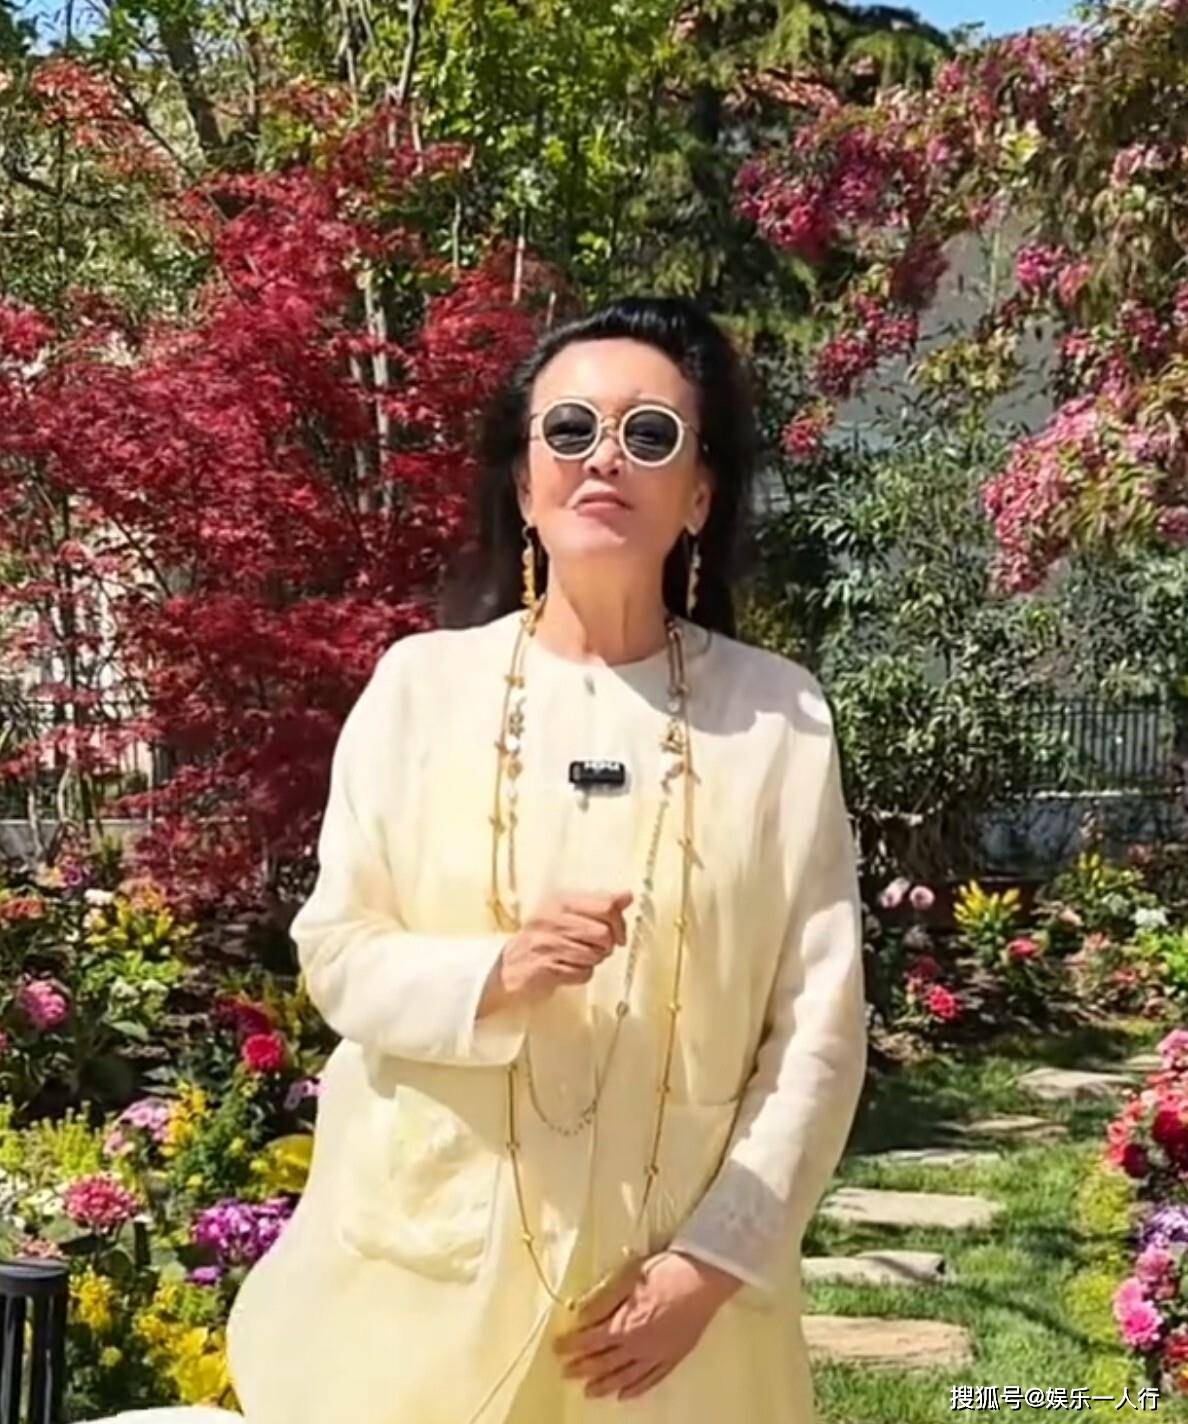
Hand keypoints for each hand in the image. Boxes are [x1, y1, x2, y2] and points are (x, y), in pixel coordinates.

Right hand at [478, 890, 631, 1014]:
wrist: (507, 965)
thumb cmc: (543, 938)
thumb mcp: (567, 913)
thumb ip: (599, 904)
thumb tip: (627, 896)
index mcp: (561, 901)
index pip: (606, 906)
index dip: (620, 923)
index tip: (618, 935)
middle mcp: (553, 919)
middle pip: (604, 933)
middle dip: (605, 946)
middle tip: (596, 949)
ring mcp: (548, 944)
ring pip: (595, 955)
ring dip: (593, 961)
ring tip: (578, 958)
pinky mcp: (546, 968)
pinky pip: (583, 973)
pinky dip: (581, 974)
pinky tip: (568, 969)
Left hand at [551, 1250, 739, 1400]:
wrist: (704, 1277)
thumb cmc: (665, 1272)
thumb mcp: (627, 1276)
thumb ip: (602, 1299)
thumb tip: (579, 1316)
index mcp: (625, 1325)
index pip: (590, 1340)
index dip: (571, 1345)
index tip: (557, 1349)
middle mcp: (638, 1346)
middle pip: (604, 1362)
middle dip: (582, 1368)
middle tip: (566, 1373)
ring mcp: (657, 1354)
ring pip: (625, 1377)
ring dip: (604, 1385)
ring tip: (589, 1392)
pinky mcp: (674, 1356)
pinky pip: (651, 1379)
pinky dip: (636, 1389)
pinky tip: (625, 1394)